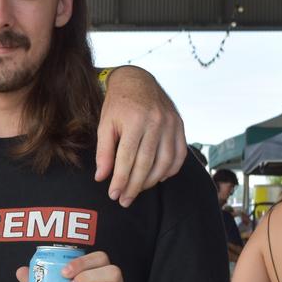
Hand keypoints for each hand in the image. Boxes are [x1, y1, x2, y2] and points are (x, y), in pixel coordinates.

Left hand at [94, 66, 185, 206]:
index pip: (127, 158)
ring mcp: (171, 124)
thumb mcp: (105, 124)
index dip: (120, 179)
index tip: (114, 195)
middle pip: (146, 163)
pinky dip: (170, 170)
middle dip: (134, 186)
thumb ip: (103, 152)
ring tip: (138, 190)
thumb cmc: (117, 105)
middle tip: (125, 201)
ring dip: (151, 181)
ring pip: (165, 162)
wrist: (138, 80)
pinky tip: (158, 178)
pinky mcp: (180, 126)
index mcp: (134, 121)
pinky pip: (179, 154)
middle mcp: (156, 123)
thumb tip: (101, 178)